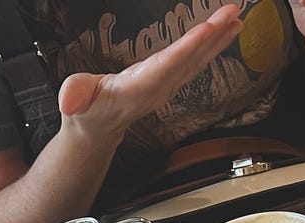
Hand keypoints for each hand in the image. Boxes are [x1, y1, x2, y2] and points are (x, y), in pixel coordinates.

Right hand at [57, 5, 242, 139]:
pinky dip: (213, 44)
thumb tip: (68, 100)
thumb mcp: (75, 103)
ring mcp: (169, 85)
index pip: (168, 65)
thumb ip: (74, 97)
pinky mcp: (172, 80)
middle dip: (213, 36)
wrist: (98, 128)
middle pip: (191, 58)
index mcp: (139, 88)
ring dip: (219, 37)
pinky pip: (197, 60)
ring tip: (237, 16)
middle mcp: (160, 87)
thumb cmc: (87, 111)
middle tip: (232, 13)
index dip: (187, 48)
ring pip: (199, 59)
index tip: (207, 30)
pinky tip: (226, 30)